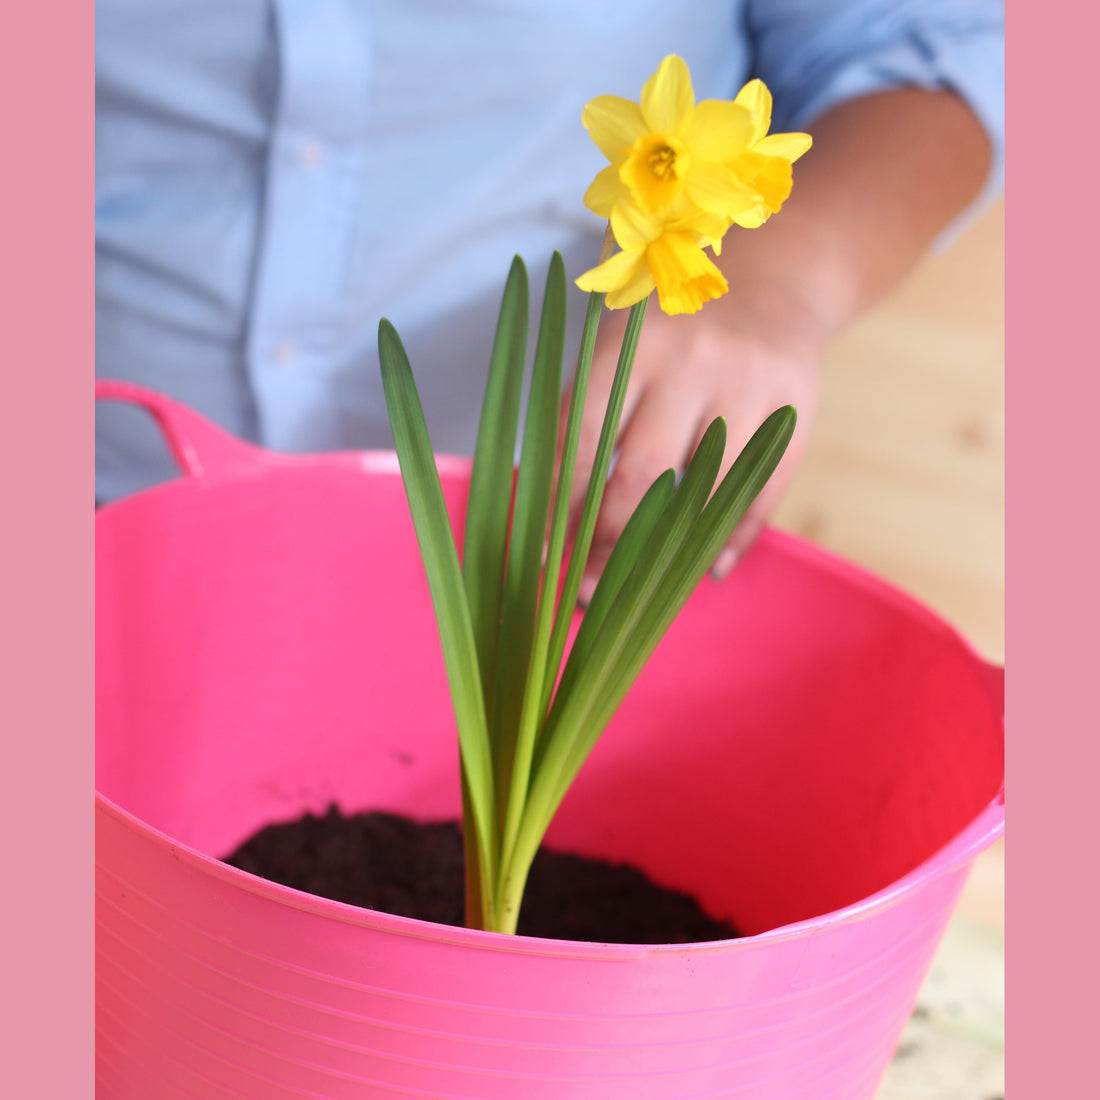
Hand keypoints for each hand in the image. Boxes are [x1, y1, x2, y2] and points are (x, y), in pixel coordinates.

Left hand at [565, 290, 823, 602]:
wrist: (776, 279)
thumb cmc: (673, 325)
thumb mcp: (620, 340)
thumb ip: (588, 410)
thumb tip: (551, 511)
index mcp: (631, 343)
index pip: (583, 441)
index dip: (560, 507)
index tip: (543, 556)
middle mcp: (689, 363)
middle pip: (639, 475)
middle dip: (606, 542)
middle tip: (587, 586)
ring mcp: (747, 386)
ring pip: (702, 494)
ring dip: (666, 554)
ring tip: (636, 590)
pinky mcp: (794, 410)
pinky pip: (761, 493)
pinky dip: (731, 539)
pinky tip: (707, 569)